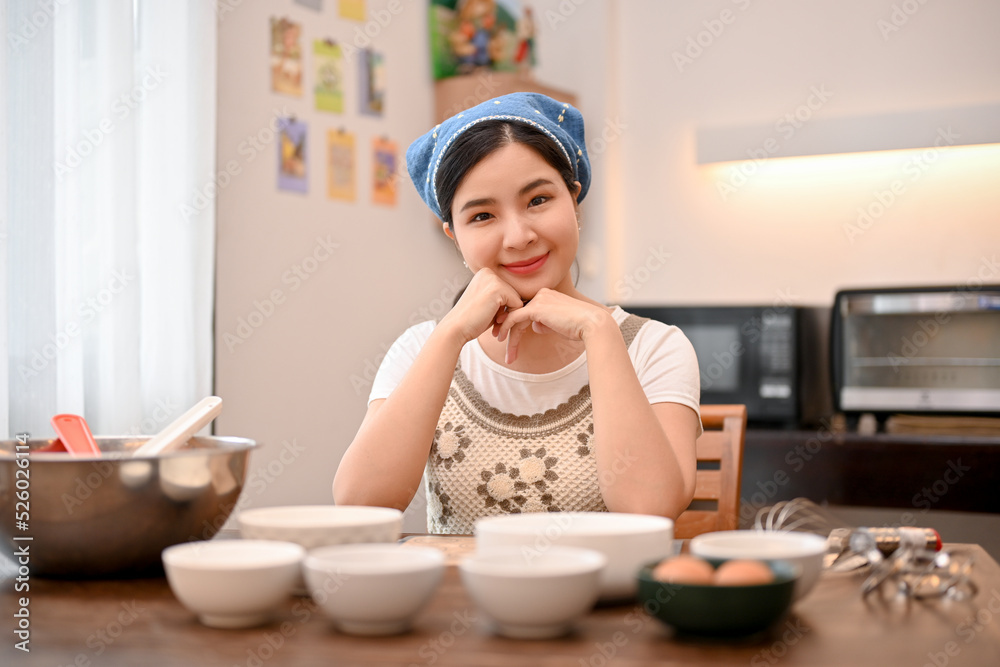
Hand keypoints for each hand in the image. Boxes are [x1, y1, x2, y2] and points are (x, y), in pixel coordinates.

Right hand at [438, 268, 524, 345]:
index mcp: (485, 274)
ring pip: (517, 299)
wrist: (456, 328)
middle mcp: (488, 272)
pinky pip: (518, 304)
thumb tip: (525, 299)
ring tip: (496, 325)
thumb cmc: (472, 320)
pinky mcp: (498, 289)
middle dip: (507, 312)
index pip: (508, 291)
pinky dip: (510, 317)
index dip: (504, 308)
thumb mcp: (489, 304)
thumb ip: (503, 298)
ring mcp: (493, 279)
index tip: (493, 318)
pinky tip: (497, 323)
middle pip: (514, 294)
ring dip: (509, 315)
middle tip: (495, 325)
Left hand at [496, 288, 613, 363]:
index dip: (515, 324)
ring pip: (514, 318)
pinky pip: (514, 318)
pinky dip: (506, 329)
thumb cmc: (579, 327)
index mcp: (546, 295)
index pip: (525, 310)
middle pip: (518, 313)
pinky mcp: (536, 308)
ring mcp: (538, 299)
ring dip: (508, 337)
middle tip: (503, 345)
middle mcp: (541, 294)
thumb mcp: (558, 323)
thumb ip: (545, 322)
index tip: (509, 338)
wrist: (590, 324)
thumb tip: (534, 326)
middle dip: (507, 330)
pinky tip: (503, 341)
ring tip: (508, 356)